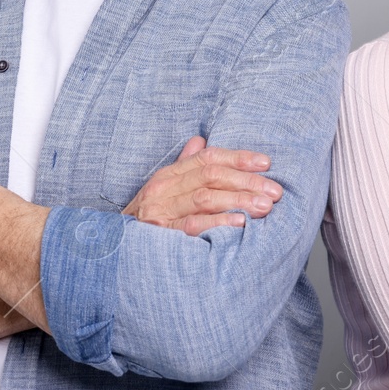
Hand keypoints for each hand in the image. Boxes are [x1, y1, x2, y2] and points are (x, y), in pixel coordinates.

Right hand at [123, 136, 281, 235]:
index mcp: (168, 176)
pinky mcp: (161, 235)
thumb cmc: (146, 219)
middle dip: (246, 182)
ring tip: (265, 207)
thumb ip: (184, 165)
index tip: (266, 163)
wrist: (114, 249)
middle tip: (274, 191)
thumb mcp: (163, 189)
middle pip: (211, 177)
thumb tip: (200, 140)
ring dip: (238, 201)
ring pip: (205, 198)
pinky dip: (218, 222)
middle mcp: (164, 189)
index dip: (238, 158)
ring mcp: (161, 212)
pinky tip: (239, 224)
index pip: (207, 158)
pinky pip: (193, 226)